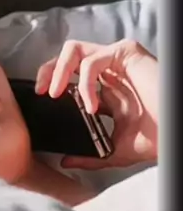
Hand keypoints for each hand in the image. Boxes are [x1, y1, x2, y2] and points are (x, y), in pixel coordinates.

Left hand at [35, 38, 157, 169]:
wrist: (172, 134)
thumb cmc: (154, 138)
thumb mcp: (114, 150)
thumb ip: (90, 155)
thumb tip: (67, 161)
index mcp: (105, 88)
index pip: (70, 74)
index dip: (52, 81)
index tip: (41, 98)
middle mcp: (108, 70)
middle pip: (67, 56)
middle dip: (49, 70)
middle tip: (43, 91)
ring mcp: (116, 59)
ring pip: (74, 49)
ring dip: (59, 69)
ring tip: (56, 93)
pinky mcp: (126, 52)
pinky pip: (94, 60)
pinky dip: (86, 83)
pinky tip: (92, 105)